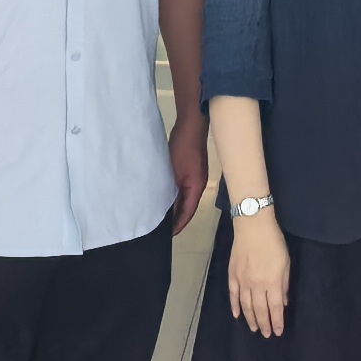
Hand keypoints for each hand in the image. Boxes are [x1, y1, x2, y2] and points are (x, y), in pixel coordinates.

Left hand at [168, 113, 210, 237]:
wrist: (190, 125)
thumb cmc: (183, 149)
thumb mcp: (175, 171)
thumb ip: (172, 190)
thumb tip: (167, 207)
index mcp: (196, 188)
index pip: (187, 212)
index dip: (179, 224)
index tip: (168, 235)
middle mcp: (198, 185)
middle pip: (187, 207)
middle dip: (177, 219)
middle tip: (162, 229)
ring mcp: (195, 177)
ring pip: (185, 198)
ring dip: (175, 207)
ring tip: (162, 217)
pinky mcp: (190, 170)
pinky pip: (182, 189)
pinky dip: (175, 196)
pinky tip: (165, 197)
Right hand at [228, 212, 291, 334]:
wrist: (253, 226)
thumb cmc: (274, 242)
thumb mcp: (286, 263)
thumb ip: (284, 284)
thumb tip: (283, 302)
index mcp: (272, 283)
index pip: (275, 308)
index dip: (276, 322)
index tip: (278, 332)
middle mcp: (256, 285)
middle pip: (260, 310)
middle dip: (263, 324)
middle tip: (265, 335)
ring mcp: (242, 281)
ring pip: (246, 306)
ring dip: (250, 319)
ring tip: (254, 329)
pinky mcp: (233, 275)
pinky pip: (233, 295)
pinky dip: (235, 306)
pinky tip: (237, 315)